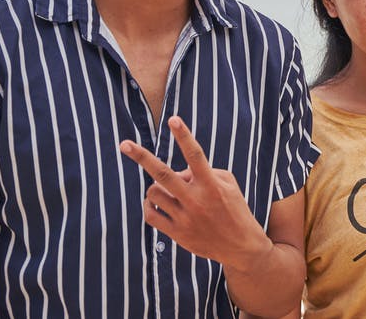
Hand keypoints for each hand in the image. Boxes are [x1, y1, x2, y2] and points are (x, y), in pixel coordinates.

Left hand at [120, 117, 272, 268]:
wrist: (241, 247)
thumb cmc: (235, 209)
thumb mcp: (229, 184)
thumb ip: (205, 171)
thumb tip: (178, 172)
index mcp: (212, 185)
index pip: (195, 155)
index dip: (184, 136)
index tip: (173, 119)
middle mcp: (196, 200)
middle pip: (163, 174)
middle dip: (142, 157)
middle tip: (124, 144)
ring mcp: (185, 218)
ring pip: (153, 193)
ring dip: (155, 186)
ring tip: (166, 189)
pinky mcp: (177, 234)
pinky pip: (151, 215)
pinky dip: (149, 205)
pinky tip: (155, 202)